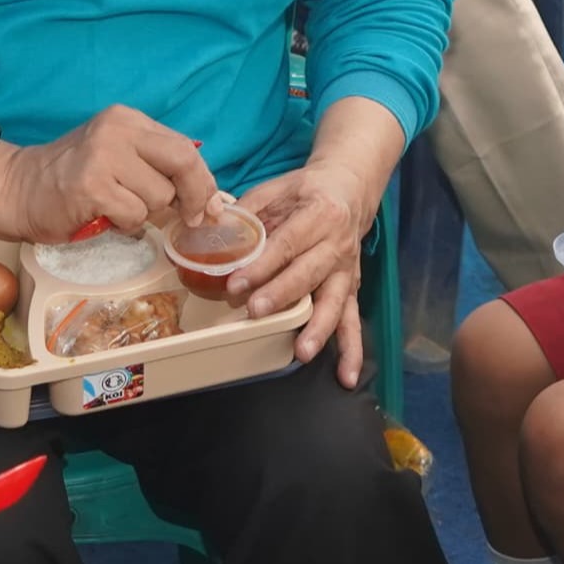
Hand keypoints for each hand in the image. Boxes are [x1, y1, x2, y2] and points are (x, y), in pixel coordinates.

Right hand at [0, 104, 219, 245]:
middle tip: (188, 218)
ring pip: (159, 196)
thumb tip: (211, 199)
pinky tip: (106, 216)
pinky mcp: (91, 186)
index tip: (210, 206)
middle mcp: (118, 130)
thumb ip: (158, 168)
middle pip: (182, 162)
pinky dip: (125, 224)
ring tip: (119, 208)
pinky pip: (134, 215)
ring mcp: (103, 156)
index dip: (204, 181)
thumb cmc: (73, 179)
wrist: (18, 188)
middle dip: (194, 197)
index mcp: (129, 120)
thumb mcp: (118, 158)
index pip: (185, 147)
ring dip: (146, 214)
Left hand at [228, 160, 382, 381]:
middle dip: (282, 295)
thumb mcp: (277, 187)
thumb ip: (248, 210)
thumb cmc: (307, 190)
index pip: (288, 243)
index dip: (262, 265)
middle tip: (256, 312)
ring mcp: (347, 269)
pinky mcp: (351, 288)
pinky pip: (353, 321)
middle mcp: (337, 244)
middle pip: (309, 274)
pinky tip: (346, 375)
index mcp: (319, 214)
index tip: (235, 283)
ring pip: (335, 302)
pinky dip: (351, 350)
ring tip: (302, 352)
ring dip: (318, 328)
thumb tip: (211, 230)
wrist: (350, 188)